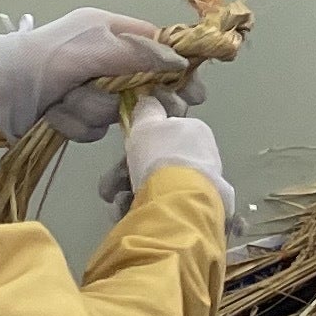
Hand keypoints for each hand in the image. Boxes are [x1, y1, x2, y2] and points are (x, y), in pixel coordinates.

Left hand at [0, 9, 191, 143]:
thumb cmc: (45, 59)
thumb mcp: (94, 47)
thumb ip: (139, 54)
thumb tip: (180, 61)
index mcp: (108, 31)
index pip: (156, 47)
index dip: (176, 69)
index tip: (193, 91)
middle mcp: (101, 58)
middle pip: (140, 85)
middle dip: (130, 98)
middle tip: (145, 112)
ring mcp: (85, 88)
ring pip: (113, 111)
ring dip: (90, 110)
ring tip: (66, 101)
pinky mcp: (71, 114)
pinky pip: (90, 127)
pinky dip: (73, 123)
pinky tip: (54, 114)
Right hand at [106, 98, 231, 217]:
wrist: (179, 204)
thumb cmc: (161, 159)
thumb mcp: (147, 124)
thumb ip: (146, 111)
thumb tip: (148, 101)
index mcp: (196, 131)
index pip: (165, 132)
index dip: (140, 141)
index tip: (124, 151)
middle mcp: (204, 157)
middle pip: (156, 162)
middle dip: (127, 174)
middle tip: (111, 187)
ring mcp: (204, 187)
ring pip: (157, 187)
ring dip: (131, 194)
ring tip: (119, 204)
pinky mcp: (198, 212)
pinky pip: (164, 208)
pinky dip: (144, 210)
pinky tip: (130, 214)